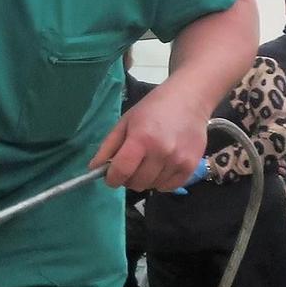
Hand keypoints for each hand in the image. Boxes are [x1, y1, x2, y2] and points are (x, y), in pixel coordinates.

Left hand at [91, 83, 208, 191]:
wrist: (189, 99)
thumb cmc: (153, 108)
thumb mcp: (125, 122)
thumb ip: (108, 146)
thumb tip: (94, 168)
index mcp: (141, 139)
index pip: (121, 171)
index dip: (111, 179)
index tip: (110, 177)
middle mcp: (161, 152)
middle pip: (137, 183)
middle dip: (127, 179)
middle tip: (130, 167)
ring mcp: (179, 160)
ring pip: (152, 186)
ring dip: (145, 179)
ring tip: (147, 163)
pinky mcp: (192, 165)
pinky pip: (170, 187)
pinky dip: (161, 182)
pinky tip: (160, 168)